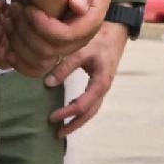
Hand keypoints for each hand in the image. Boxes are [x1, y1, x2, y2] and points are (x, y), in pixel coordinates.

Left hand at [0, 0, 112, 80]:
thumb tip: (78, 6)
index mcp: (87, 25)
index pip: (65, 37)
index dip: (44, 26)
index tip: (29, 8)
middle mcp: (73, 42)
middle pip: (46, 52)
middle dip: (24, 31)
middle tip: (13, 8)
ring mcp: (56, 47)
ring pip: (31, 61)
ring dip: (12, 40)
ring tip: (3, 14)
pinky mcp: (38, 46)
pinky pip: (22, 63)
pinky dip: (3, 53)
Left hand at [52, 21, 132, 136]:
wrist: (116, 29)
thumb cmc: (100, 38)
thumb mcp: (81, 51)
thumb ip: (64, 67)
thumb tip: (46, 83)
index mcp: (101, 82)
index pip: (82, 105)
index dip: (66, 113)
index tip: (51, 117)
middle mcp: (103, 88)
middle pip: (89, 113)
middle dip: (74, 124)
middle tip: (57, 134)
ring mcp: (103, 86)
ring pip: (91, 109)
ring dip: (78, 120)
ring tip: (62, 128)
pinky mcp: (100, 82)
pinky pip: (91, 102)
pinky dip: (81, 110)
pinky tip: (69, 110)